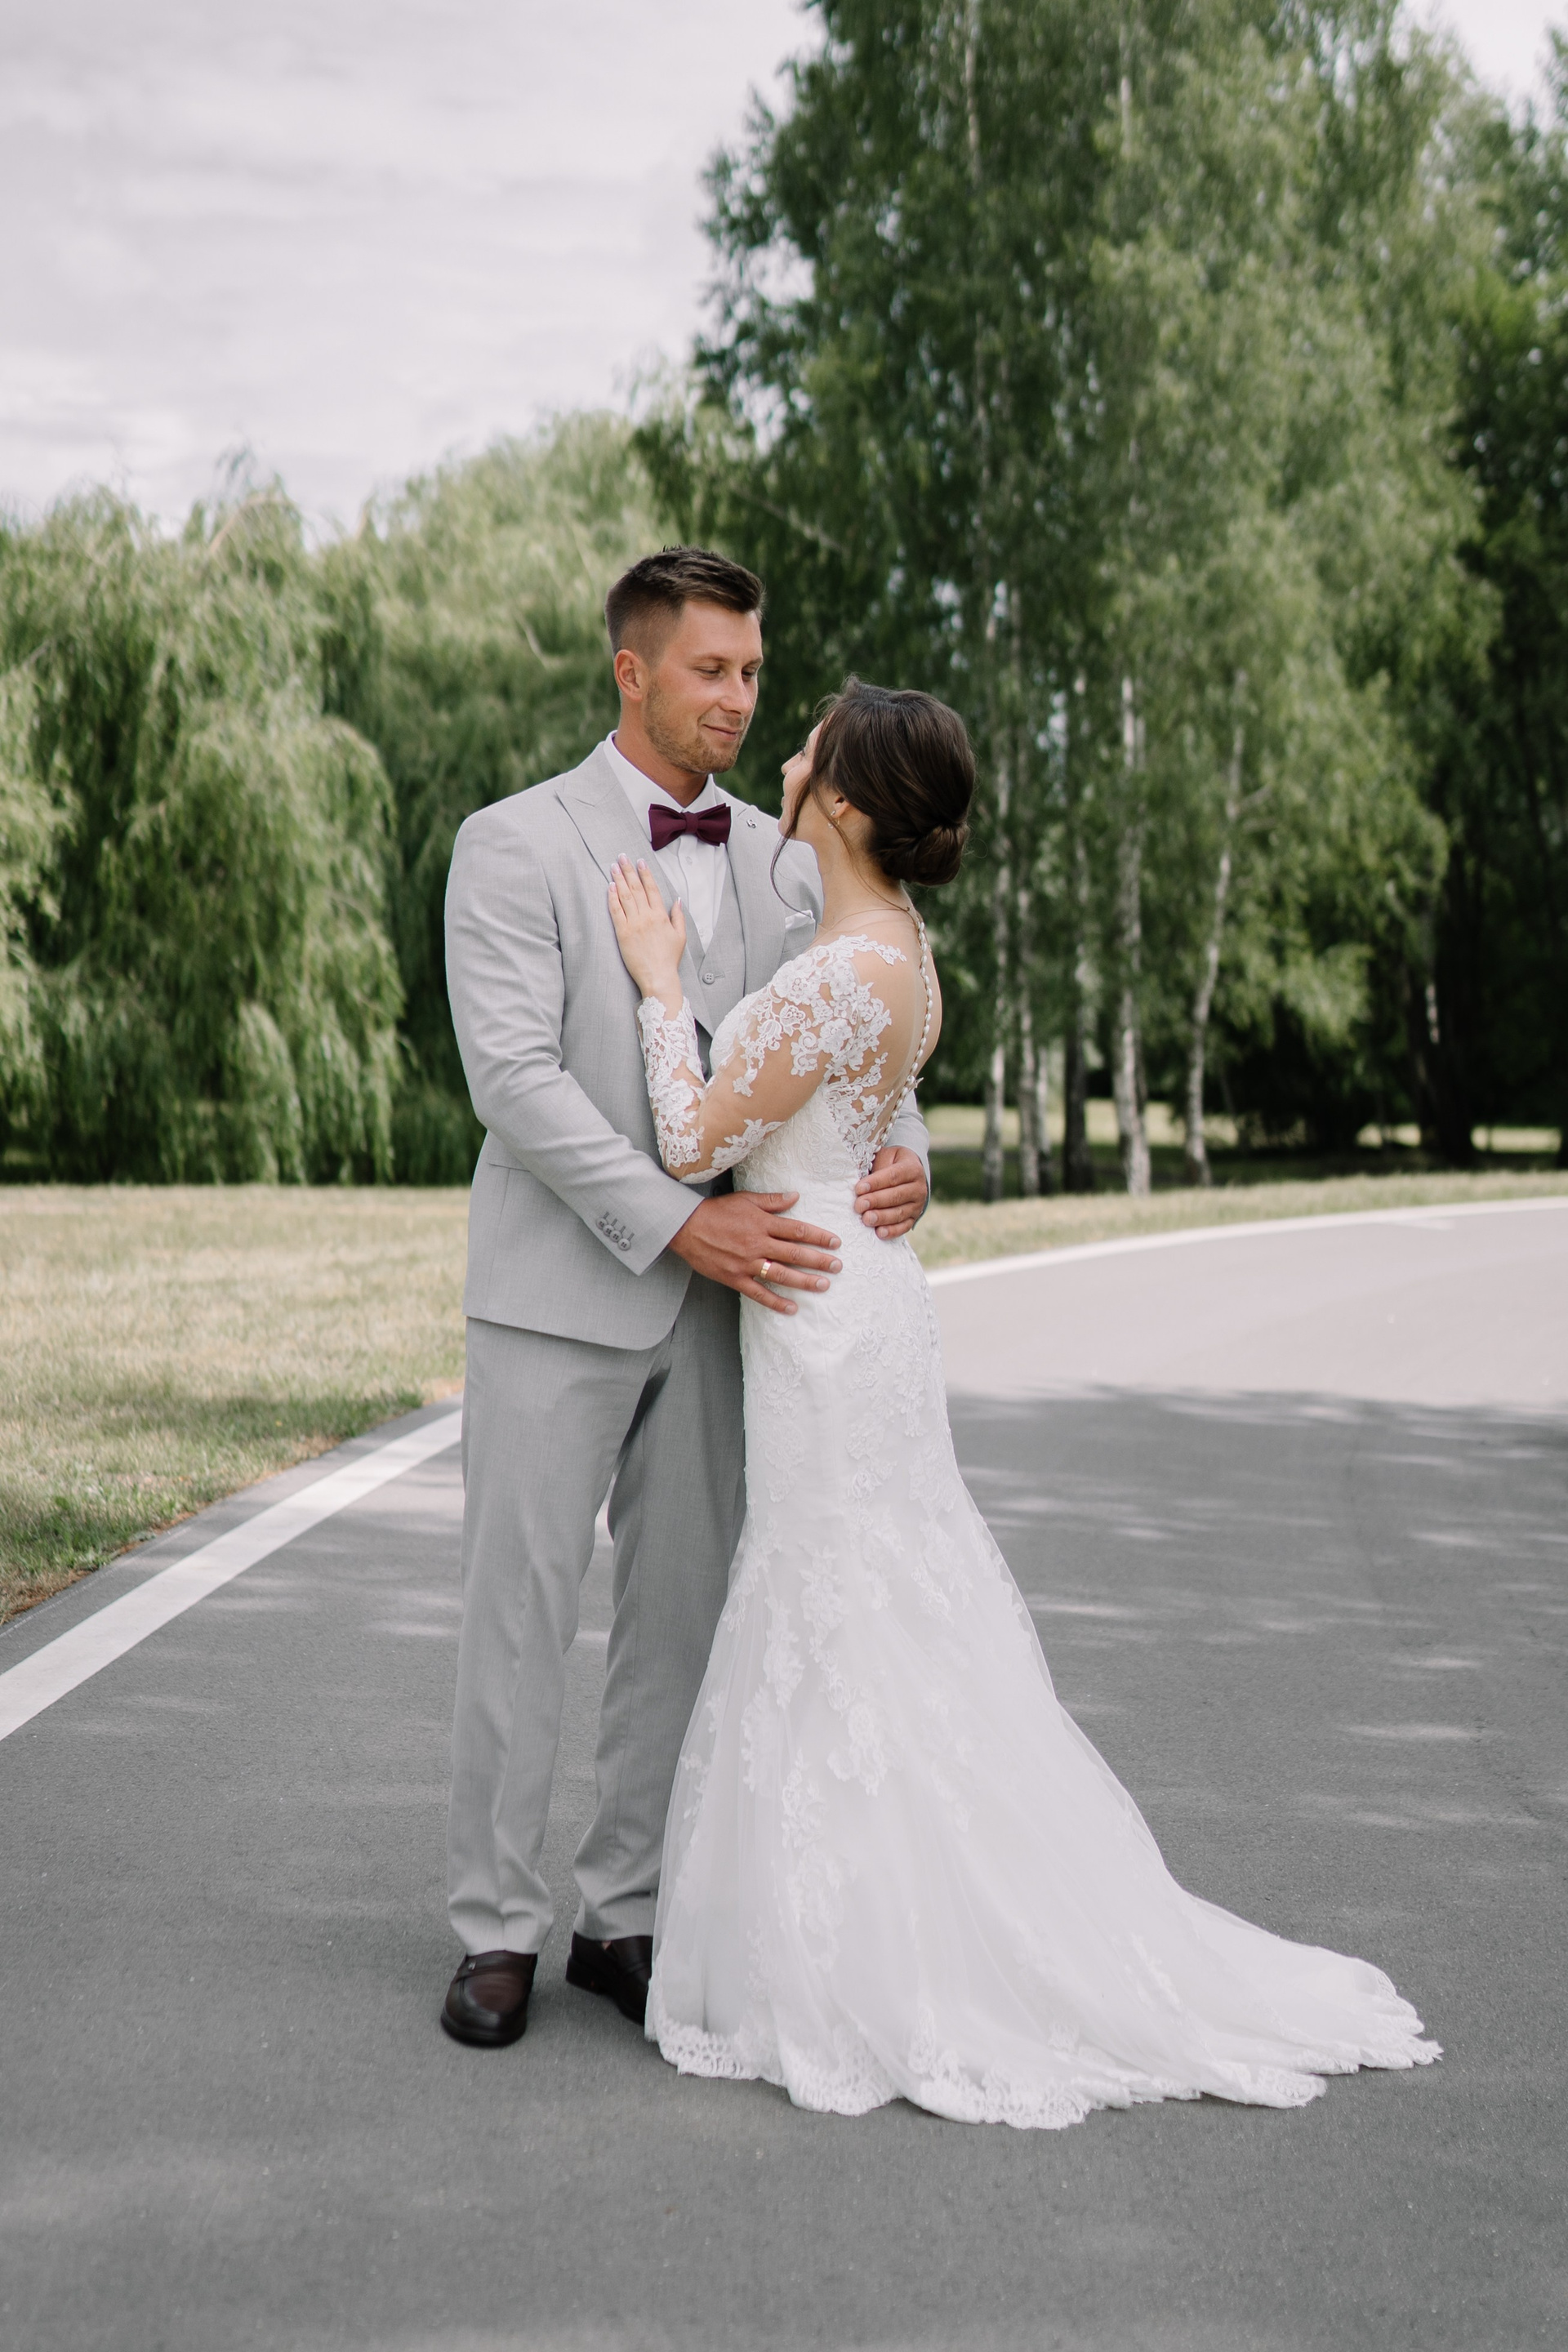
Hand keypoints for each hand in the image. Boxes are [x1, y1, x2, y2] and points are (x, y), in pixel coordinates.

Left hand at [607, 857, 684, 1002]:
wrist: (658, 977)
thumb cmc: (669, 959)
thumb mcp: (680, 936)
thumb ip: (678, 916)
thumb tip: (677, 900)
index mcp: (661, 916)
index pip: (652, 889)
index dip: (645, 874)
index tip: (640, 862)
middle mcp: (647, 917)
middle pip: (636, 888)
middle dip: (628, 871)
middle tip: (622, 857)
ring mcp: (634, 924)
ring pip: (625, 896)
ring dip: (619, 879)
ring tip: (613, 866)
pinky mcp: (622, 934)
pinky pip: (616, 911)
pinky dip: (613, 898)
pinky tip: (610, 887)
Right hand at [668, 1192, 842, 1315]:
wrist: (685, 1227)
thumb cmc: (716, 1211)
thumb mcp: (745, 1199)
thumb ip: (772, 1201)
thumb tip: (795, 1196)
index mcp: (762, 1223)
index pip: (798, 1230)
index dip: (819, 1236)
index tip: (835, 1242)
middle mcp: (758, 1244)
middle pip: (795, 1254)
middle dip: (819, 1261)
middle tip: (837, 1266)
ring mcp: (747, 1263)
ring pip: (781, 1274)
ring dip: (804, 1281)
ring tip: (823, 1285)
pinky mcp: (735, 1278)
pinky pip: (759, 1293)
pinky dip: (776, 1302)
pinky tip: (792, 1308)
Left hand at [854, 1145, 927, 1239]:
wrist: (909, 1174)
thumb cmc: (891, 1164)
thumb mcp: (886, 1157)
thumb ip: (877, 1167)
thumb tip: (860, 1181)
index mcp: (912, 1169)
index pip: (893, 1176)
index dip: (876, 1183)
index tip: (859, 1188)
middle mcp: (918, 1188)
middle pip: (896, 1196)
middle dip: (876, 1201)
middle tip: (859, 1206)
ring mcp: (918, 1205)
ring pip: (900, 1213)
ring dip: (882, 1217)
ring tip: (866, 1219)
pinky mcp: (914, 1218)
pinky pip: (904, 1226)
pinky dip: (892, 1231)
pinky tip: (879, 1233)